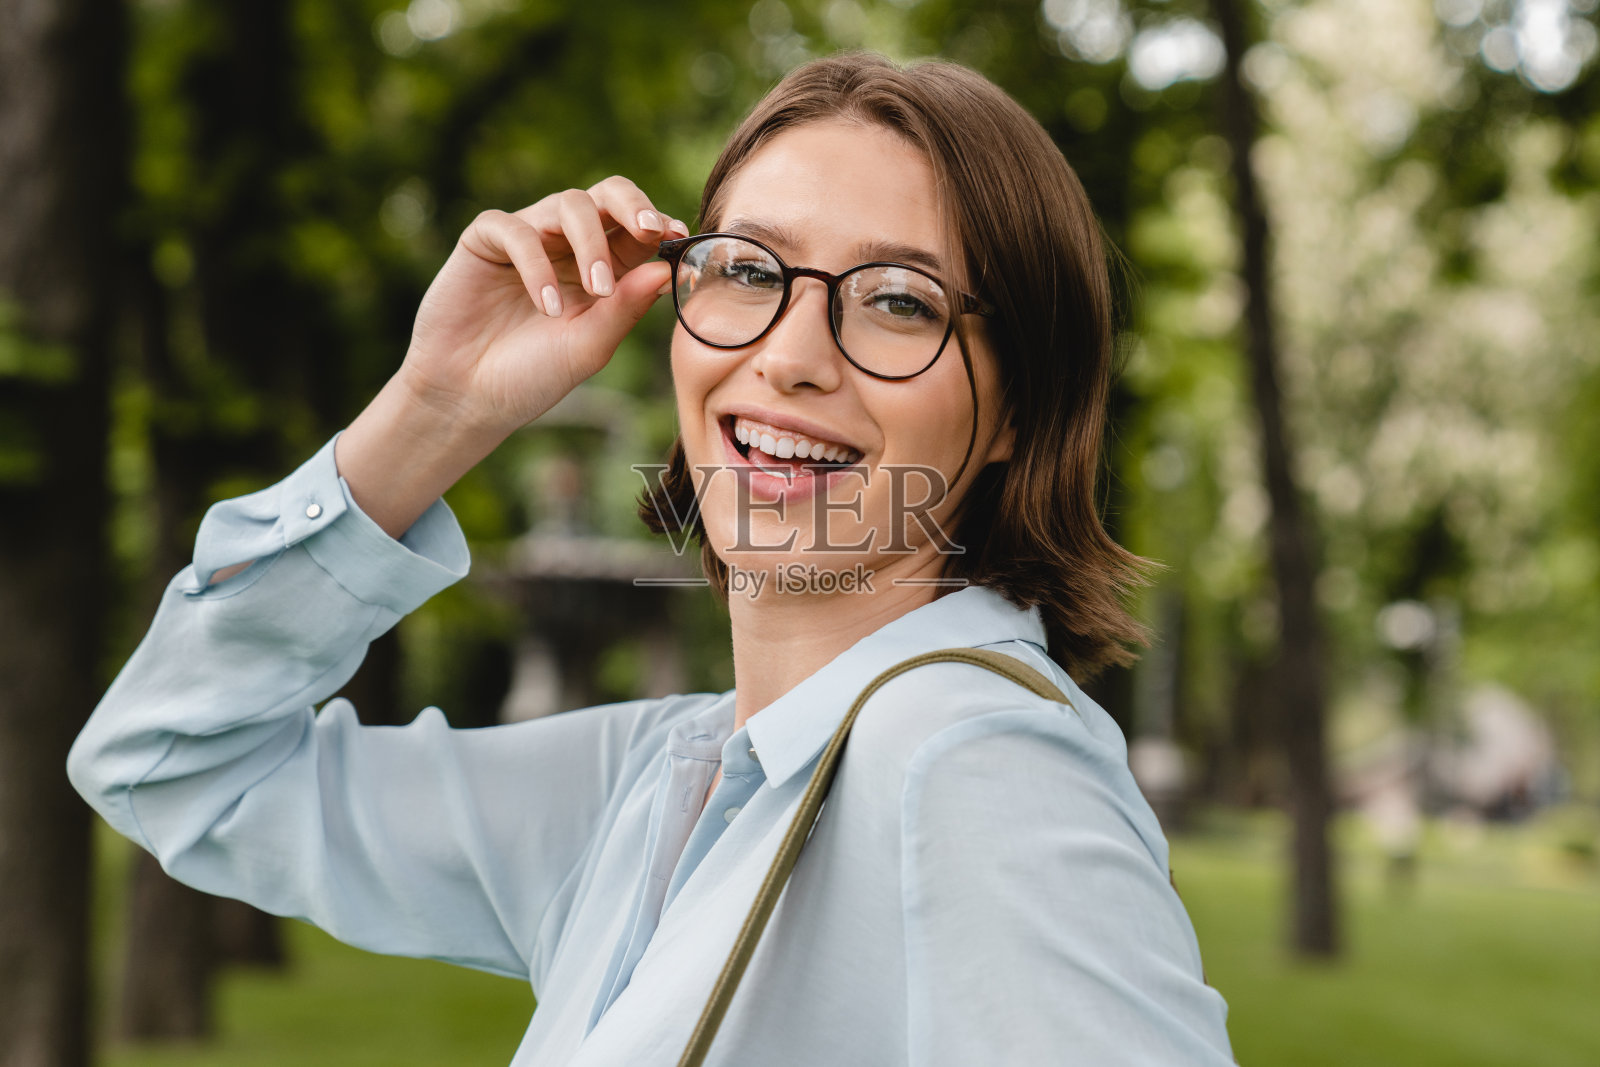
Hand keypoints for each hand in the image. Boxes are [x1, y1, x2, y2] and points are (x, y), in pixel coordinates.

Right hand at [336, 177, 684, 538]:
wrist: (470, 398)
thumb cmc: (533, 376)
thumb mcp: (590, 346)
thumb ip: (626, 308)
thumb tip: (666, 269)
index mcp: (604, 266)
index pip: (637, 227)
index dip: (659, 224)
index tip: (677, 236)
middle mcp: (568, 244)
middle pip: (607, 195)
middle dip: (633, 206)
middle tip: (650, 232)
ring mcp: (528, 237)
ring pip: (568, 204)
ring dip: (591, 243)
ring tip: (597, 292)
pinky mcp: (485, 240)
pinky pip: (515, 228)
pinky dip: (537, 264)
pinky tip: (546, 306)